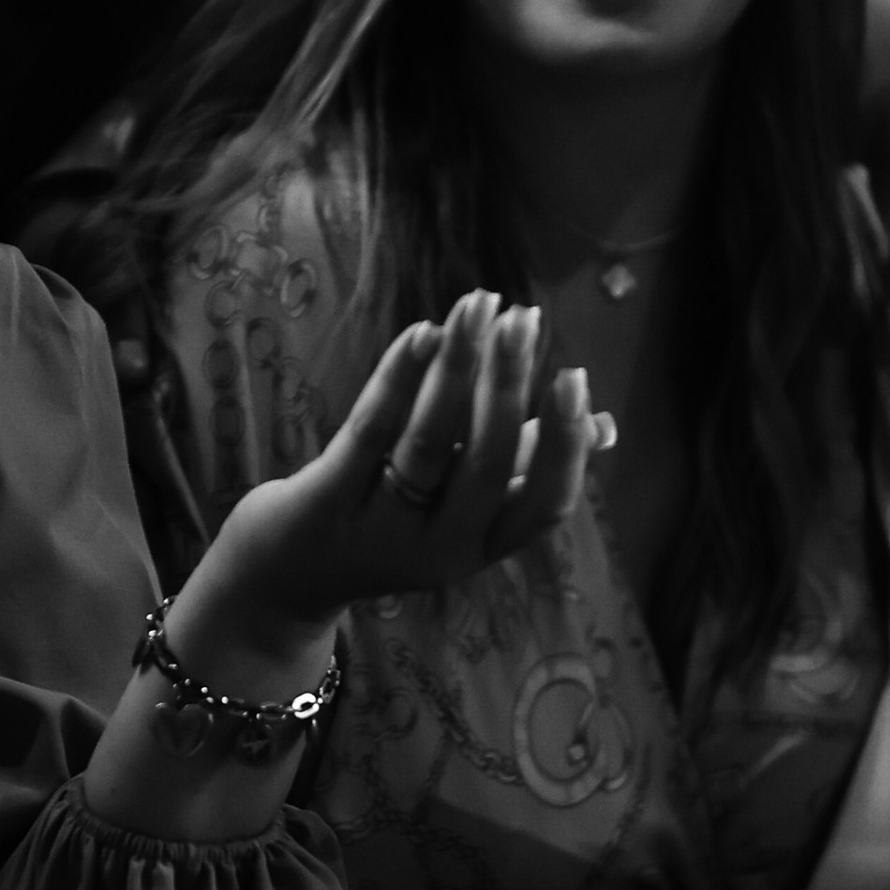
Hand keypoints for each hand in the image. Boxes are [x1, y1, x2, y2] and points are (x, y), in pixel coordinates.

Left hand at [190, 292, 609, 672]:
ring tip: (479, 306)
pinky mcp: (327, 502)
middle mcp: (439, 547)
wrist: (284, 583)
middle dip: (510, 385)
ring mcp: (381, 529)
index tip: (575, 377)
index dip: (566, 444)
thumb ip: (526, 468)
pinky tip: (422, 332)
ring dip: (459, 369)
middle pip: (487, 465)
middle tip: (524, 318)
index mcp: (483, 546)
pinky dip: (400, 379)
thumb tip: (605, 427)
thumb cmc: (390, 524)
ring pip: (431, 444)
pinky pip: (370, 434)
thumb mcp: (462, 509)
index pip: (545, 505)